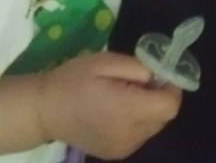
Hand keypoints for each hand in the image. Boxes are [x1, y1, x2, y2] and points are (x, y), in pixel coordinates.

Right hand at [37, 52, 182, 159]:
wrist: (44, 111)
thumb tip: (158, 76)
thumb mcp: (104, 61)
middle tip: (137, 82)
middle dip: (158, 98)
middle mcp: (130, 134)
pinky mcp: (116, 154)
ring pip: (153, 128)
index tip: (160, 75)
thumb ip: (137, 67)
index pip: (170, 106)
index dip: (171, 88)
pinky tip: (115, 112)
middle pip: (163, 117)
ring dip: (147, 111)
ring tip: (123, 97)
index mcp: (127, 110)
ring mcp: (124, 148)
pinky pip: (139, 136)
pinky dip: (136, 123)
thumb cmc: (73, 80)